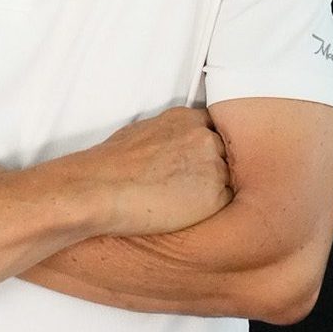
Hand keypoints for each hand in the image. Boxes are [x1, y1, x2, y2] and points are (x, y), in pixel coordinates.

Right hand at [76, 107, 232, 236]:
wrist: (101, 187)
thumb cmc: (112, 164)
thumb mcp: (144, 133)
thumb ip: (171, 136)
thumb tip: (176, 151)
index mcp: (185, 118)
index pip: (215, 130)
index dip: (208, 150)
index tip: (196, 164)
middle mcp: (204, 136)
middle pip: (227, 154)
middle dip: (214, 170)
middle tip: (189, 187)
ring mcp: (213, 164)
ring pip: (230, 180)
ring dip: (215, 191)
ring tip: (185, 203)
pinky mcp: (216, 194)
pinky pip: (227, 205)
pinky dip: (213, 212)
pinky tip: (186, 215)